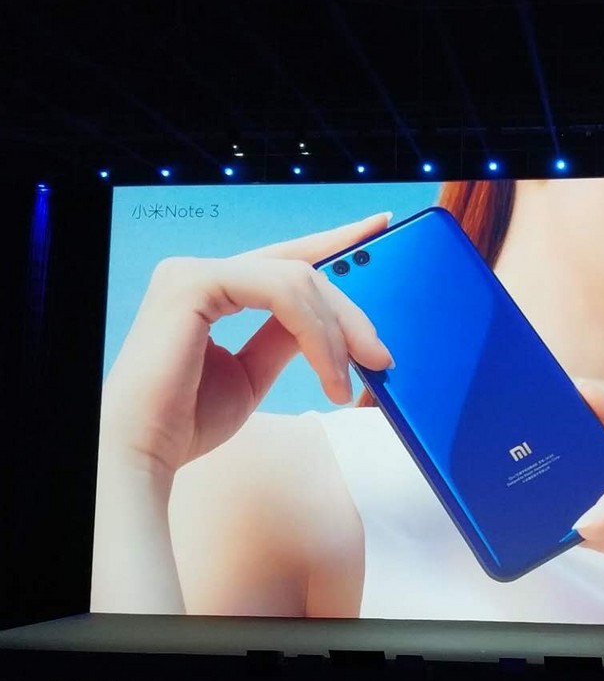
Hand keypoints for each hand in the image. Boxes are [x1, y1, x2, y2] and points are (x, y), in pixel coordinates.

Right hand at [100, 212, 394, 476]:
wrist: (145, 452)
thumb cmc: (188, 421)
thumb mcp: (253, 372)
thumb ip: (285, 338)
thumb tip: (326, 321)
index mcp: (214, 287)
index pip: (287, 258)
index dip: (336, 241)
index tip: (379, 228)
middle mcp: (202, 271)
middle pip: (302, 270)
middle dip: (350, 313)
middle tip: (381, 357)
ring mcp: (196, 271)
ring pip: (299, 280)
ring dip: (336, 335)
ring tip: (346, 382)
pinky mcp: (195, 282)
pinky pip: (282, 293)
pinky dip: (315, 334)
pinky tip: (327, 372)